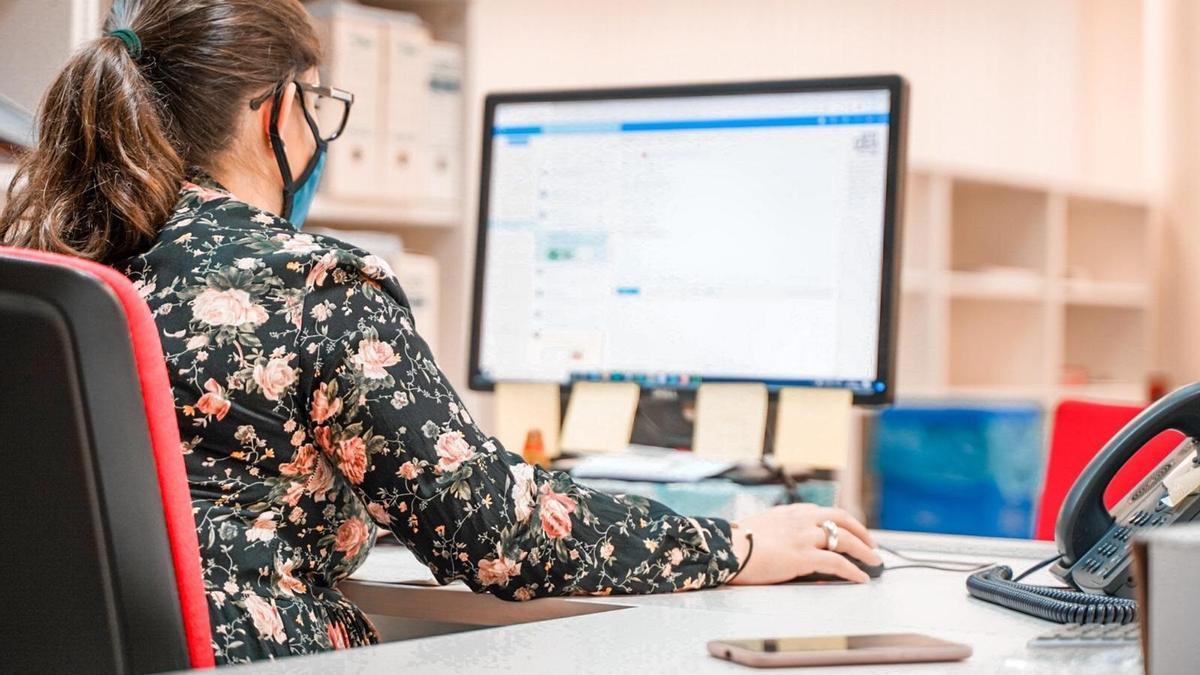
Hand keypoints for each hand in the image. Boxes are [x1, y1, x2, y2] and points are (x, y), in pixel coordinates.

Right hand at [726, 504, 881, 584]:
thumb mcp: (757, 529)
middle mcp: (800, 520)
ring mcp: (803, 537)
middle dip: (861, 530)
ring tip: (874, 561)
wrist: (723, 548)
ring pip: (845, 539)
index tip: (849, 527)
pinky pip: (838, 563)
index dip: (840, 520)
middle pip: (841, 519)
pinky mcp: (804, 556)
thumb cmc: (732, 543)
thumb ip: (775, 532)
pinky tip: (861, 578)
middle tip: (871, 543)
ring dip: (864, 551)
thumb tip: (785, 548)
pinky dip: (853, 571)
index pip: (822, 511)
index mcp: (788, 512)